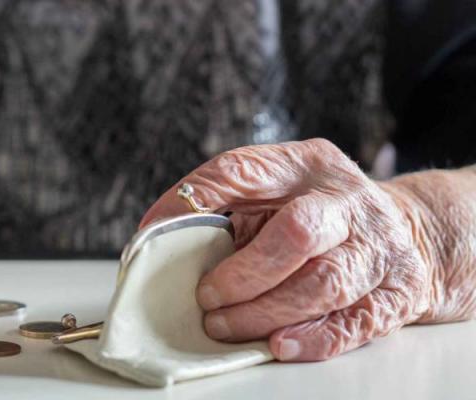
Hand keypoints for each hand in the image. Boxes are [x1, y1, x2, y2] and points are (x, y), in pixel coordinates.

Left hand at [139, 139, 474, 360]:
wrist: (409, 231)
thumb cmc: (320, 212)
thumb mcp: (277, 189)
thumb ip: (226, 205)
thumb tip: (157, 237)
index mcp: (304, 165)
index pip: (242, 170)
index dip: (194, 200)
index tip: (155, 232)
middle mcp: (346, 201)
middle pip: (298, 233)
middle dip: (244, 273)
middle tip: (206, 296)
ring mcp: (377, 247)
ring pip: (324, 283)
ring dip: (265, 311)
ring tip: (225, 325)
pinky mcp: (396, 291)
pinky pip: (356, 321)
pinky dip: (313, 338)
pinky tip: (278, 344)